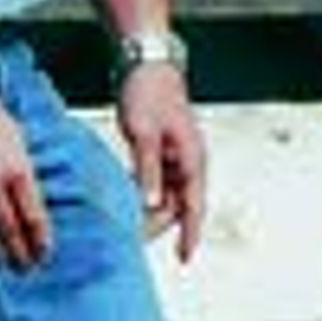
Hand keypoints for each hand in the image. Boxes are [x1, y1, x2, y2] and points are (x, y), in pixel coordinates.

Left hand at [116, 61, 209, 261]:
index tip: (184, 258)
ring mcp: (176, 155)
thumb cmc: (147, 92)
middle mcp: (188, 161)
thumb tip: (151, 205)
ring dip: (151, 211)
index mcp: (192, 158)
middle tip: (135, 241)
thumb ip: (148, 171)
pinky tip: (127, 201)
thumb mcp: (143, 134)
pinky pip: (157, 182)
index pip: (195, 206)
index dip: (190, 234)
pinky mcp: (162, 150)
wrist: (145, 62)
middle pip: (179, 205)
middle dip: (161, 226)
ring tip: (128, 226)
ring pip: (167, 195)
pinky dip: (145, 194)